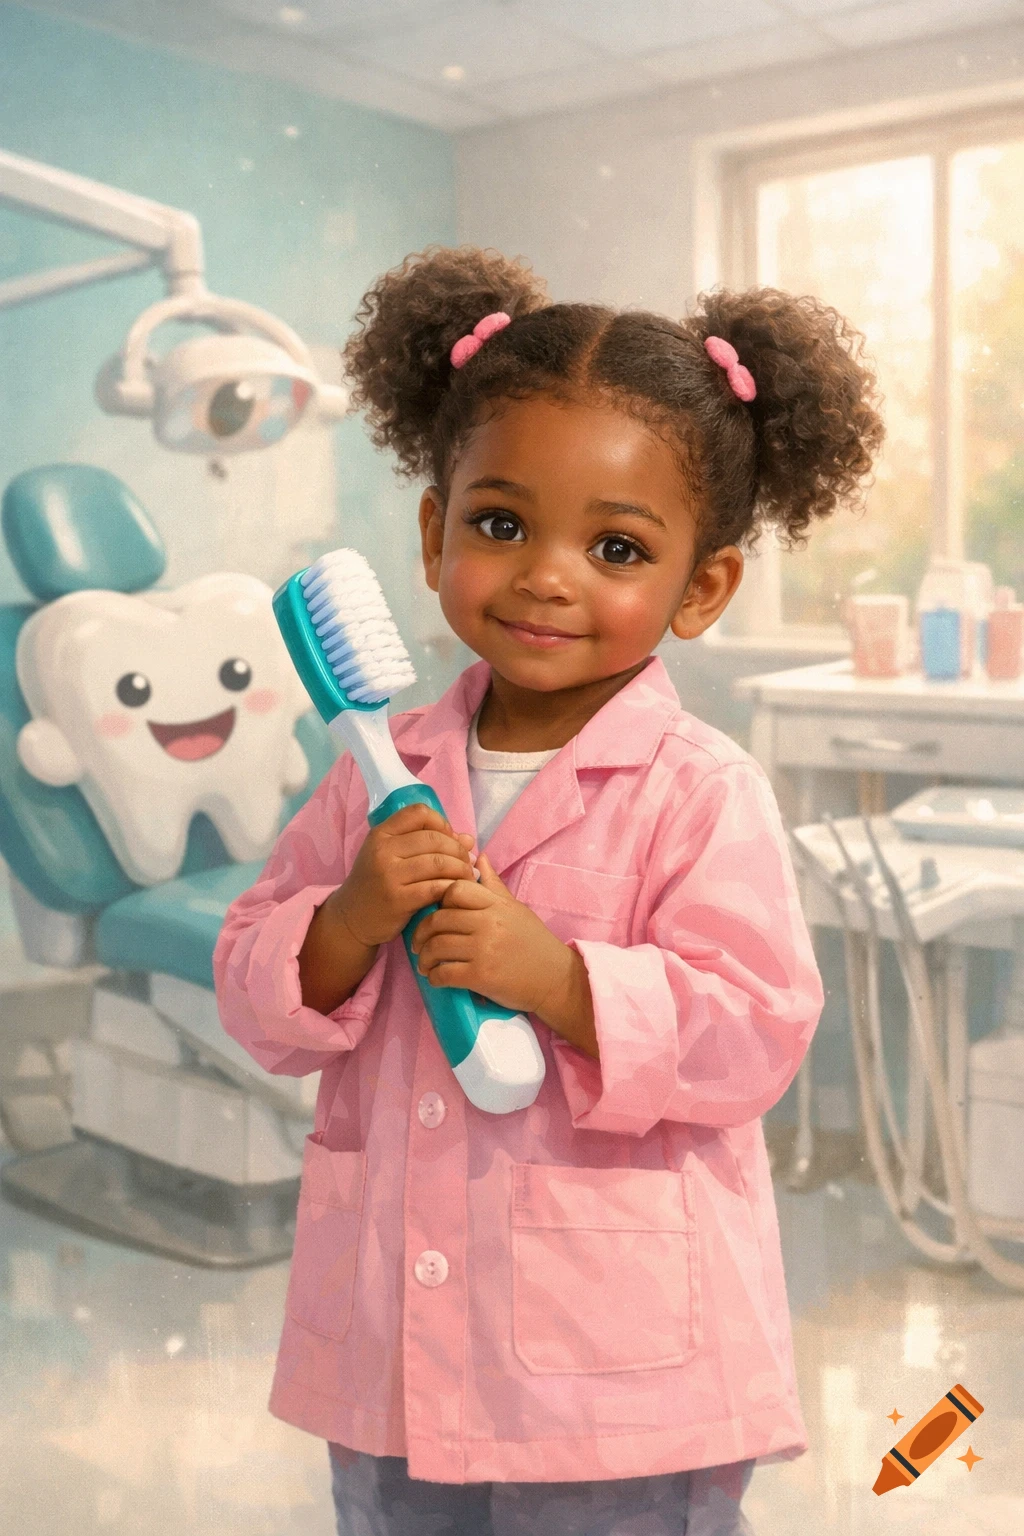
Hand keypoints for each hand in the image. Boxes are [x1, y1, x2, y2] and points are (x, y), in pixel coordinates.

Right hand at [328, 803, 476, 949]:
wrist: (352, 918)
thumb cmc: (377, 883)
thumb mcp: (391, 856)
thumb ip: (426, 843)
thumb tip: (468, 839)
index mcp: (381, 833)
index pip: (419, 812)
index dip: (442, 823)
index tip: (449, 839)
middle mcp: (383, 850)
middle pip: (434, 838)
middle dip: (458, 850)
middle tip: (467, 861)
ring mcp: (389, 875)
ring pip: (438, 862)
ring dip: (460, 869)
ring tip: (467, 876)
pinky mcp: (398, 900)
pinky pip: (435, 887)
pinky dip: (451, 888)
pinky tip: (455, 891)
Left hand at [409, 855, 595, 1057]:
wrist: (556, 979)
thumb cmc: (534, 942)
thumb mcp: (516, 908)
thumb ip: (493, 885)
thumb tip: (478, 856)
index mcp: (496, 904)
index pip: (455, 890)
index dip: (440, 900)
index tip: (437, 915)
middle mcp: (489, 923)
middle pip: (439, 919)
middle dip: (422, 934)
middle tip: (418, 944)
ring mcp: (485, 949)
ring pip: (437, 947)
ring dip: (424, 958)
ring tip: (425, 964)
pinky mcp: (482, 976)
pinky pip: (444, 973)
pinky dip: (434, 977)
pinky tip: (436, 978)